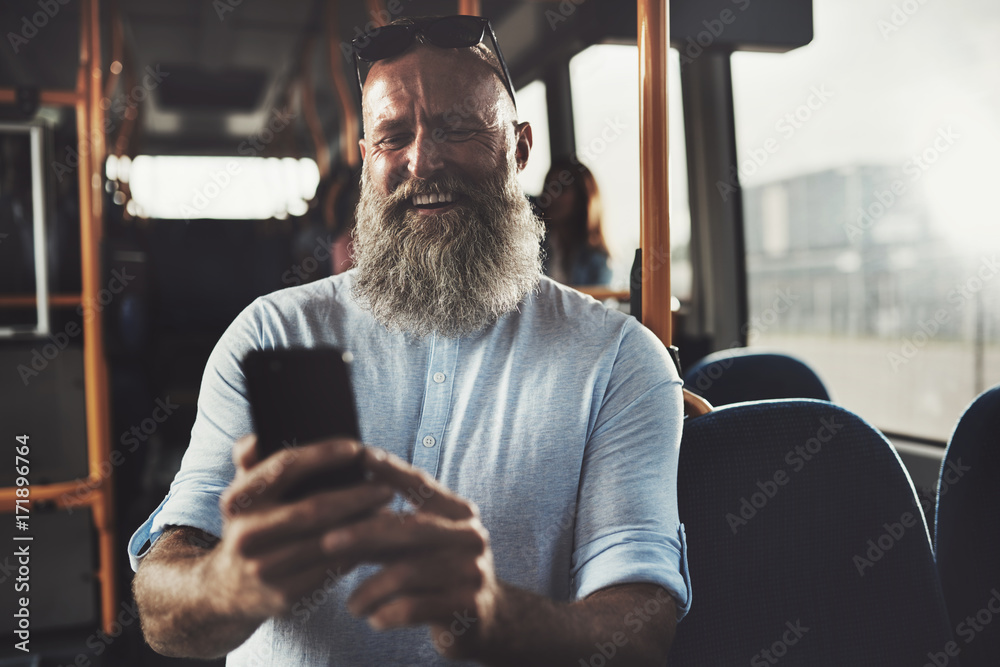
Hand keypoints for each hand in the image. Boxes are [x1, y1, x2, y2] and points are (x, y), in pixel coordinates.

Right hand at [208, 435, 395, 621]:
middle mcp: (247, 535)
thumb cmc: (253, 524)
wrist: (230, 590)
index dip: (323, 454)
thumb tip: (259, 437)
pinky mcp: (285, 595)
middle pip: (314, 509)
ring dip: (364, 524)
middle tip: (387, 486)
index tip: (356, 448)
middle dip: (357, 495)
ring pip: (328, 541)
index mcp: (238, 500)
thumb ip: (252, 459)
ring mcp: (265, 568)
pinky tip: (373, 538)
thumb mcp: (245, 492)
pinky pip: (332, 569)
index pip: (285, 467)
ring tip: (386, 510)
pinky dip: (357, 551)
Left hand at [323, 448, 501, 658]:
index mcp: (459, 514)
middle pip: (410, 528)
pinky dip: (385, 614)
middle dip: (364, 533)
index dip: (392, 470)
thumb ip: (390, 527)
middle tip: (326, 542)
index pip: (422, 485)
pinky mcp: (467, 606)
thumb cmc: (439, 575)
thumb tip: (341, 503)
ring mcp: (473, 571)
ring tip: (352, 605)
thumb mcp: (419, 547)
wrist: (486, 621)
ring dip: (369, 591)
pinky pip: (412, 608)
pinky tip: (374, 619)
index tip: (361, 455)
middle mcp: (470, 537)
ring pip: (406, 573)